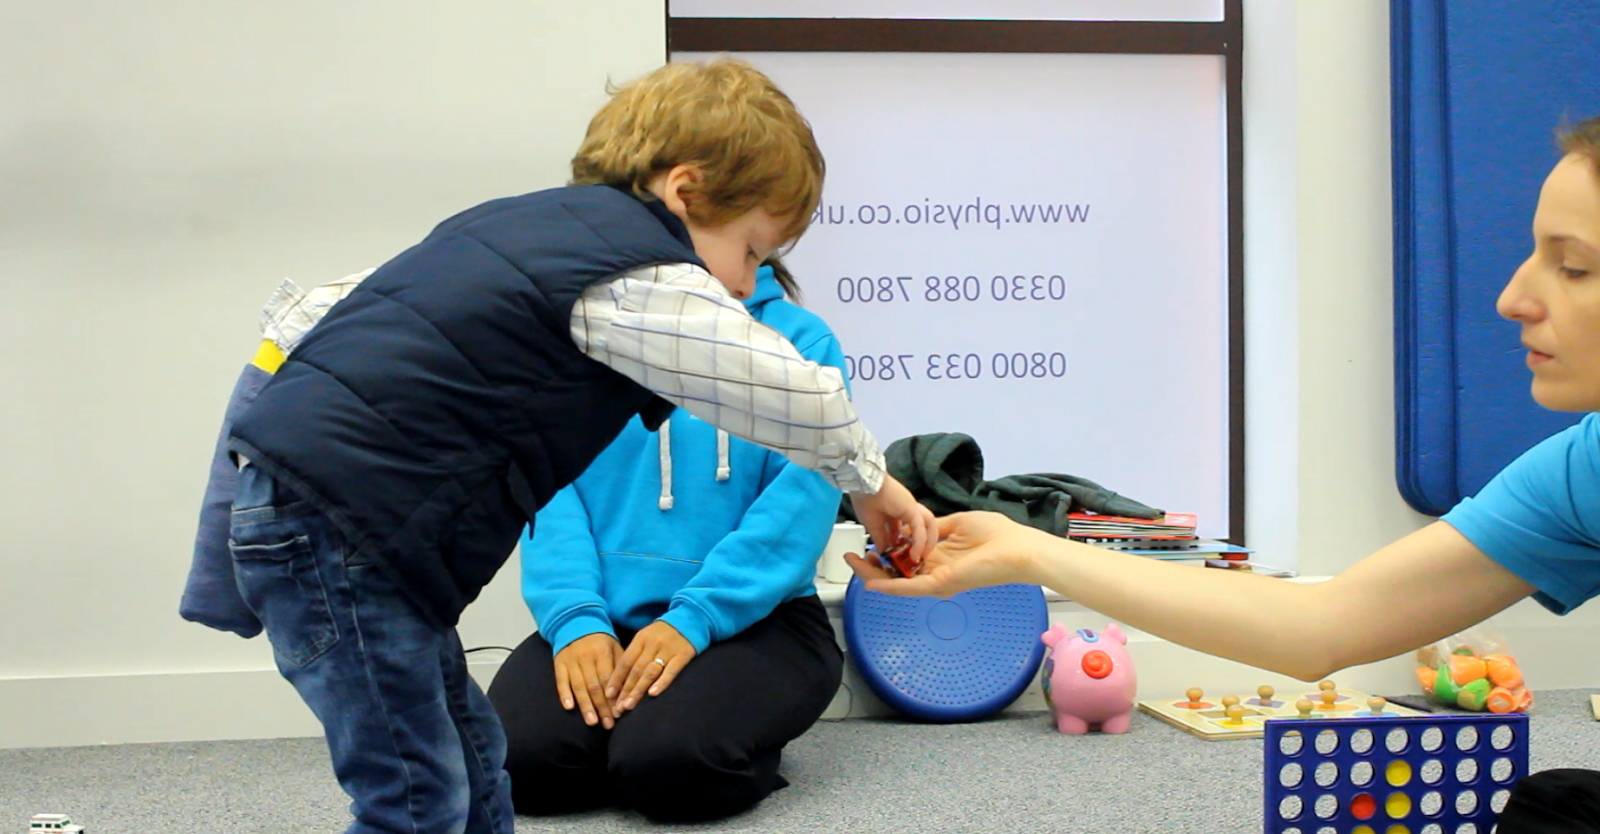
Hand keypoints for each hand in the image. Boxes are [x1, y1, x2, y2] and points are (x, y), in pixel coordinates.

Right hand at [553, 632, 624, 727]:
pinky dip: (564, 694)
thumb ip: (621, 667)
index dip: (614, 698)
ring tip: (592, 722)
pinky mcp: (559, 664)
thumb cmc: (600, 641)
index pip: (609, 680)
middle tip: (609, 725)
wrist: (575, 623)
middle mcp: (586, 658)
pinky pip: (561, 681)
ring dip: (586, 706)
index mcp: (602, 653)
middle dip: (602, 707)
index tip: (619, 714)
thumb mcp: (614, 647)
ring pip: (579, 686)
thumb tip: (629, 690)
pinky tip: (569, 707)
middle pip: (595, 686)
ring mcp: (571, 661)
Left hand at [606, 621, 696, 712]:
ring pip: (650, 672)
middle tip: (618, 708)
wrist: (689, 619)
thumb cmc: (663, 634)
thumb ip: (634, 655)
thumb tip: (618, 680)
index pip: (625, 662)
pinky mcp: (683, 654)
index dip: (616, 679)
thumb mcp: (646, 637)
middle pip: (636, 670)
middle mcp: (653, 644)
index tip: (608, 695)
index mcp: (641, 639)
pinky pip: (671, 671)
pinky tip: (652, 694)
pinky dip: (661, 683)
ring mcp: (668, 649)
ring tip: (630, 705)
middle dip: (625, 690)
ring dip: (638, 690)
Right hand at [845, 511, 1047, 596]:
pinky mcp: (941, 584)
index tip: (867, 544)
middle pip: (896, 573)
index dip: (884, 554)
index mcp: (939, 557)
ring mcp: (936, 580)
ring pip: (897, 582)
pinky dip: (889, 586)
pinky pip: (910, 587)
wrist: (1018, 548)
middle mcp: (934, 571)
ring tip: (853, 564)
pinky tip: (870, 582)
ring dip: (873, 575)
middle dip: (871, 567)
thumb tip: (917, 524)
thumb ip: (933, 526)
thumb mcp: (957, 522)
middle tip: (851, 557)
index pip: (905, 559)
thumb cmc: (996, 534)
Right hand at [849, 474, 936, 565]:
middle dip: (921, 543)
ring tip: (919, 558)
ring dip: (926, 544)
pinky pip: (920, 529)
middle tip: (915, 558)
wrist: (864, 484)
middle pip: (923, 526)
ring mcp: (912, 508)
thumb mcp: (871, 523)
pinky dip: (919, 543)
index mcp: (898, 510)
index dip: (905, 543)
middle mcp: (908, 509)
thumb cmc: (864, 498)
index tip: (901, 555)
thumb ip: (879, 537)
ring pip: (929, 526)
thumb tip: (882, 550)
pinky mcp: (912, 509)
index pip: (907, 529)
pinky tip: (915, 555)